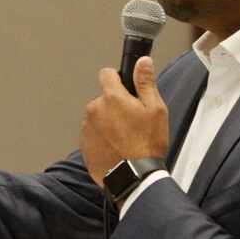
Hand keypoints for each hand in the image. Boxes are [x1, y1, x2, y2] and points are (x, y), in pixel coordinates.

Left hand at [81, 57, 168, 184]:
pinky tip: (116, 148)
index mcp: (112, 97)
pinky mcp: (84, 144)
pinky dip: (102, 138)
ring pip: (98, 117)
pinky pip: (93, 134)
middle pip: (103, 98)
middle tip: (132, 121)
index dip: (117, 79)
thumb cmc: (147, 145)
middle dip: (115, 105)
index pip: (107, 74)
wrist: (134, 177)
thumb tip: (142, 61)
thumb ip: (145, 83)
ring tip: (125, 138)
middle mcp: (95, 109)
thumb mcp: (156, 110)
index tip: (125, 88)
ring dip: (108, 122)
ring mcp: (87, 128)